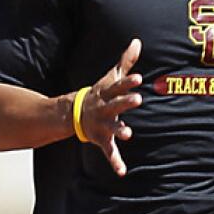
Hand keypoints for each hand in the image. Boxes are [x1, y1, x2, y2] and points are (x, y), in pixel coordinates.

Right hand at [79, 38, 142, 176]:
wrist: (75, 112)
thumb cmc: (101, 93)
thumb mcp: (112, 76)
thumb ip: (127, 60)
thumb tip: (138, 41)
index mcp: (109, 93)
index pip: (120, 85)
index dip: (129, 82)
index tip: (139, 78)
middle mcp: (106, 108)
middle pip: (117, 104)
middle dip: (126, 102)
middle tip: (138, 99)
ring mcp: (103, 124)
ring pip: (113, 128)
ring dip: (120, 131)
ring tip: (129, 134)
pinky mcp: (103, 139)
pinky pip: (110, 152)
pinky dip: (115, 162)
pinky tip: (122, 171)